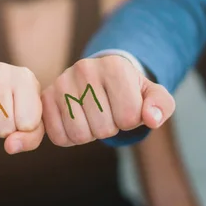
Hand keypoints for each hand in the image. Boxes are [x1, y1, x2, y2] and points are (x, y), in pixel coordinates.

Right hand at [0, 62, 43, 154]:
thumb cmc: (19, 105)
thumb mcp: (34, 119)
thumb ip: (31, 137)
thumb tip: (9, 146)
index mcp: (24, 77)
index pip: (27, 123)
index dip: (25, 129)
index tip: (23, 115)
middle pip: (5, 128)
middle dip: (7, 131)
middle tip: (6, 115)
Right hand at [41, 55, 174, 145]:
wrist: (97, 76)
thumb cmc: (128, 90)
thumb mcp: (151, 94)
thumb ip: (160, 105)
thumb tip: (151, 119)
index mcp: (114, 66)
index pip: (129, 117)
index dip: (131, 121)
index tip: (125, 107)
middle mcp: (85, 69)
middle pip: (104, 128)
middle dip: (109, 128)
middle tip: (107, 112)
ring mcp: (61, 82)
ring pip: (80, 135)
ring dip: (89, 134)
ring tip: (91, 116)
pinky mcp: (45, 98)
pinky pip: (59, 137)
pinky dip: (69, 138)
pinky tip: (75, 121)